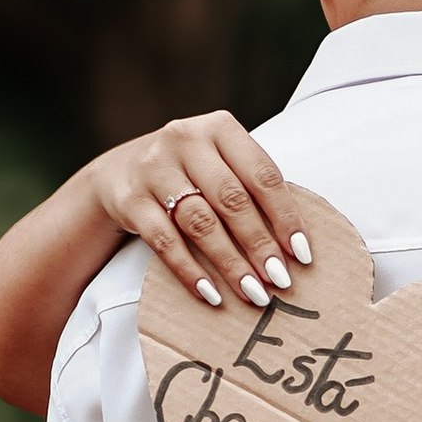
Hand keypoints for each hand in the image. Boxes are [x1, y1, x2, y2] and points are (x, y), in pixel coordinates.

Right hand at [85, 113, 311, 310]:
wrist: (120, 172)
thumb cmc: (190, 172)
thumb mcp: (221, 163)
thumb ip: (252, 189)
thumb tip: (294, 247)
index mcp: (219, 128)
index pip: (262, 174)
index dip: (285, 216)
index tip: (301, 255)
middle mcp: (185, 140)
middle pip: (231, 199)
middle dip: (259, 244)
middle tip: (280, 280)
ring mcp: (154, 168)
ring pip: (199, 222)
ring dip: (229, 262)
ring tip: (253, 292)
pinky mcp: (131, 199)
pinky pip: (164, 241)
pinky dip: (190, 271)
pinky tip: (211, 294)